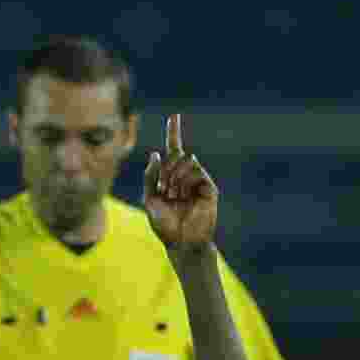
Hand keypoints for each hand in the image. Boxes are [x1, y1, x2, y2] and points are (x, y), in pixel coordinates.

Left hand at [143, 114, 218, 256]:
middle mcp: (186, 177)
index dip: (173, 133)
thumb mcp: (150, 199)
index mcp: (171, 179)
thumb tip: (155, 153)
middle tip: (164, 187)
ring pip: (187, 160)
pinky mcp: (210, 188)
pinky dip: (186, 180)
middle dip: (166, 168)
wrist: (182, 243)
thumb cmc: (165, 225)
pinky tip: (182, 194)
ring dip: (175, 175)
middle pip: (176, 154)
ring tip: (173, 194)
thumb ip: (150, 176)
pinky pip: (197, 171)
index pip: (173, 151)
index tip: (174, 117)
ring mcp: (199, 181)